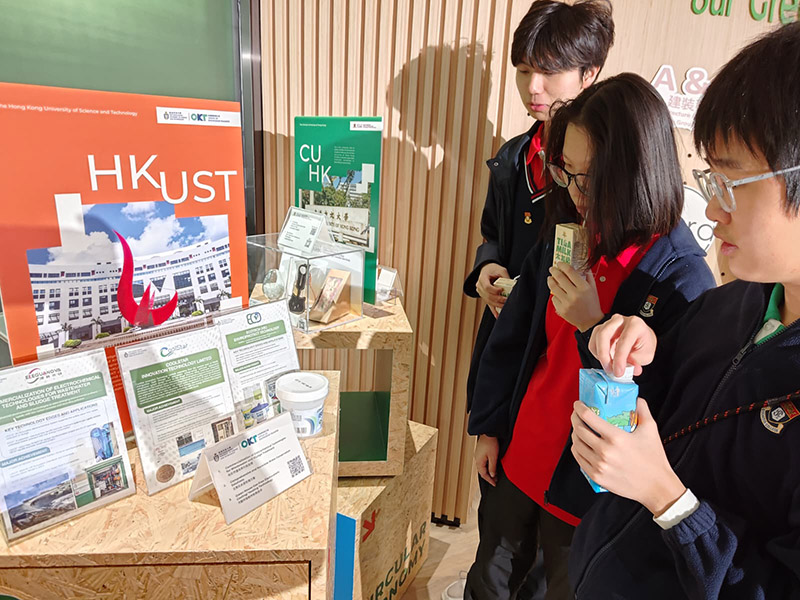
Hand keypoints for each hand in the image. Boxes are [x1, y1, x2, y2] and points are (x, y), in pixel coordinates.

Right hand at [474, 435, 498, 485]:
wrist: (488, 432)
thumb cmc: (490, 442)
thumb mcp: (493, 457)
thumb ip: (492, 467)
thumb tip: (492, 475)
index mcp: (479, 461)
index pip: (484, 475)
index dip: (489, 480)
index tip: (494, 484)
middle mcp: (477, 459)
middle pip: (482, 471)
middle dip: (489, 477)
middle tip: (495, 480)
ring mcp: (478, 455)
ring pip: (483, 467)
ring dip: (488, 471)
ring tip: (495, 474)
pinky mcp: (480, 452)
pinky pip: (483, 462)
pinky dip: (487, 466)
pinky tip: (491, 466)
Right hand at [476, 263, 509, 317]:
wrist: (487, 269)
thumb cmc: (493, 269)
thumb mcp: (501, 270)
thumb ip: (506, 277)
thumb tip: (513, 286)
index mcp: (482, 278)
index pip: (486, 287)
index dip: (494, 290)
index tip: (501, 290)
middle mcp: (479, 286)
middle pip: (487, 296)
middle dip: (497, 299)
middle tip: (506, 300)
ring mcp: (480, 292)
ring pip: (488, 301)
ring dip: (497, 305)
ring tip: (505, 306)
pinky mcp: (484, 296)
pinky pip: (488, 304)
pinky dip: (493, 310)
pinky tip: (497, 315)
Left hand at [547, 262, 603, 330]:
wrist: (591, 321)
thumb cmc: (592, 304)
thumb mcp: (593, 288)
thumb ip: (587, 276)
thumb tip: (581, 265)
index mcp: (584, 288)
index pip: (570, 272)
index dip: (563, 265)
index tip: (560, 263)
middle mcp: (575, 295)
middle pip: (559, 278)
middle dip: (554, 271)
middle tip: (552, 269)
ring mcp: (567, 303)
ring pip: (553, 287)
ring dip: (550, 281)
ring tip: (551, 278)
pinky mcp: (561, 310)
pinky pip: (553, 298)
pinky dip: (554, 294)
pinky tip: (558, 293)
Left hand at [570, 398, 684, 516]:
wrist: (656, 486)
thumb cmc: (654, 458)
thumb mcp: (651, 430)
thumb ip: (642, 410)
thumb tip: (636, 398)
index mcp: (616, 438)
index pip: (589, 417)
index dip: (579, 408)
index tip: (578, 404)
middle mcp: (605, 451)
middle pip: (579, 430)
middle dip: (575, 419)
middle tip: (577, 415)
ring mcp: (599, 465)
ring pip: (577, 444)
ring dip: (575, 434)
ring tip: (578, 428)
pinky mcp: (596, 476)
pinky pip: (579, 459)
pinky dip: (577, 449)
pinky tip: (580, 444)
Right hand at [589, 314, 656, 376]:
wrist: (640, 337)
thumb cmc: (643, 343)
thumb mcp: (646, 355)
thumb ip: (635, 362)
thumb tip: (628, 370)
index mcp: (635, 324)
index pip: (624, 340)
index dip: (620, 359)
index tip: (618, 372)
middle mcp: (620, 320)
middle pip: (604, 334)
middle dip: (604, 355)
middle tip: (609, 370)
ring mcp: (608, 324)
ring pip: (596, 338)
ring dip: (600, 356)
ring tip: (609, 367)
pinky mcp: (599, 330)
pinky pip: (592, 343)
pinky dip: (597, 355)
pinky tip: (606, 360)